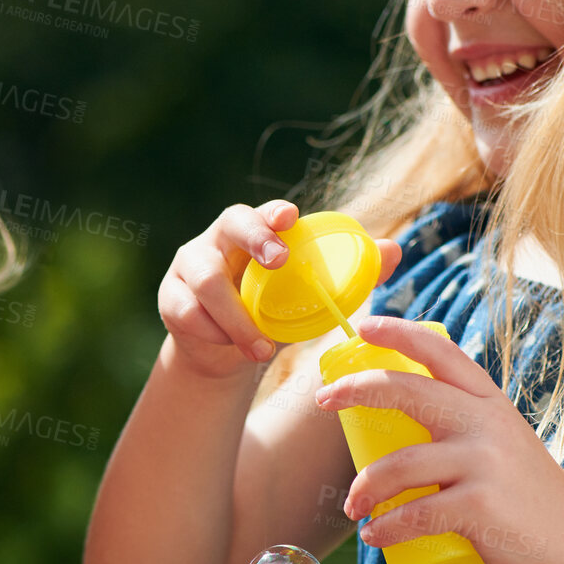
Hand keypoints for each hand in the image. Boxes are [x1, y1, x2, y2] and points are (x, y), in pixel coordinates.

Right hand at [159, 201, 401, 378]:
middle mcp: (217, 240)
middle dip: (255, 240)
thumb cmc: (271, 310)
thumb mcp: (308, 294)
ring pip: (207, 281)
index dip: (273, 213)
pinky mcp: (170, 299)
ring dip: (237, 317)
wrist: (224, 350)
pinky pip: (187, 313)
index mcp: (253, 232)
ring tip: (262, 349)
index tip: (290, 218)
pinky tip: (231, 349)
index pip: (261, 212)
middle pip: (230, 225)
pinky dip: (214, 334)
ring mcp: (188, 267)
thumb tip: (393, 250)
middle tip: (280, 262)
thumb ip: (351, 272)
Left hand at [313, 316, 563, 563]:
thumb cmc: (526, 496)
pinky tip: (374, 534)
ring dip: (365, 487)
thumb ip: (463, 424)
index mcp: (489, 402)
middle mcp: (487, 423)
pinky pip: (416, 513)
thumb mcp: (502, 442)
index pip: (441, 352)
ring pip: (400, 465)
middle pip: (408, 390)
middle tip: (322, 400)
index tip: (362, 325)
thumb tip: (397, 409)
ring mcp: (485, 464)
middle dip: (357, 389)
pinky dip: (387, 526)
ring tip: (353, 508)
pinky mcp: (481, 507)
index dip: (399, 332)